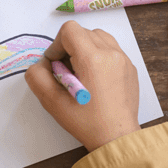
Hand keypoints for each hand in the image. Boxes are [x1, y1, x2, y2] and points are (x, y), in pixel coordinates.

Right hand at [26, 21, 139, 150]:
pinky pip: (111, 50)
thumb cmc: (85, 122)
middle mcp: (111, 53)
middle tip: (67, 72)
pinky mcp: (130, 67)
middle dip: (70, 48)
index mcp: (92, 59)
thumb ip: (37, 76)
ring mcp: (124, 59)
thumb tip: (42, 63)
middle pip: (83, 32)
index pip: (70, 30)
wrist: (117, 137)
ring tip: (81, 73)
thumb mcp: (52, 101)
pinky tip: (95, 79)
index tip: (56, 65)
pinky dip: (99, 56)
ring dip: (85, 49)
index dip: (57, 45)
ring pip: (99, 37)